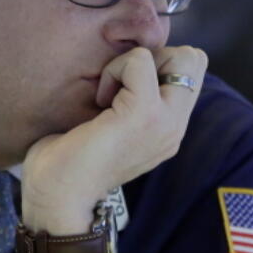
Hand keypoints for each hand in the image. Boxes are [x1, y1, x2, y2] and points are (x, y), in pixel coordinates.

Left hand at [20, 45, 207, 232]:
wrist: (58, 196)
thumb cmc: (72, 159)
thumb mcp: (116, 125)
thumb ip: (136, 100)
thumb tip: (134, 61)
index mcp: (170, 129)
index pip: (192, 72)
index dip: (160, 62)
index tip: (126, 85)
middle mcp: (175, 127)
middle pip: (194, 60)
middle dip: (154, 56)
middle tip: (121, 85)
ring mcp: (165, 123)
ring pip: (175, 56)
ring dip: (131, 64)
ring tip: (107, 97)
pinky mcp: (143, 114)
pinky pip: (140, 61)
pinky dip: (114, 70)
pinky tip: (99, 101)